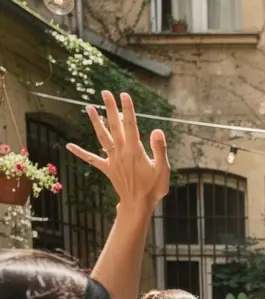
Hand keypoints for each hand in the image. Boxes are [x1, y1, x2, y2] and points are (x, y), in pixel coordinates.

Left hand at [66, 91, 169, 208]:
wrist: (138, 205)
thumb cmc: (153, 188)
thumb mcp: (163, 169)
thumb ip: (160, 149)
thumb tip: (157, 130)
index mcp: (135, 150)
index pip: (131, 125)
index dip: (128, 109)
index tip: (124, 95)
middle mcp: (121, 152)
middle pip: (115, 126)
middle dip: (110, 108)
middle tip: (105, 93)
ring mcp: (113, 160)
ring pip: (102, 137)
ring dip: (95, 122)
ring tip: (88, 108)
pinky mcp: (108, 168)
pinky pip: (92, 159)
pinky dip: (80, 152)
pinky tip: (68, 146)